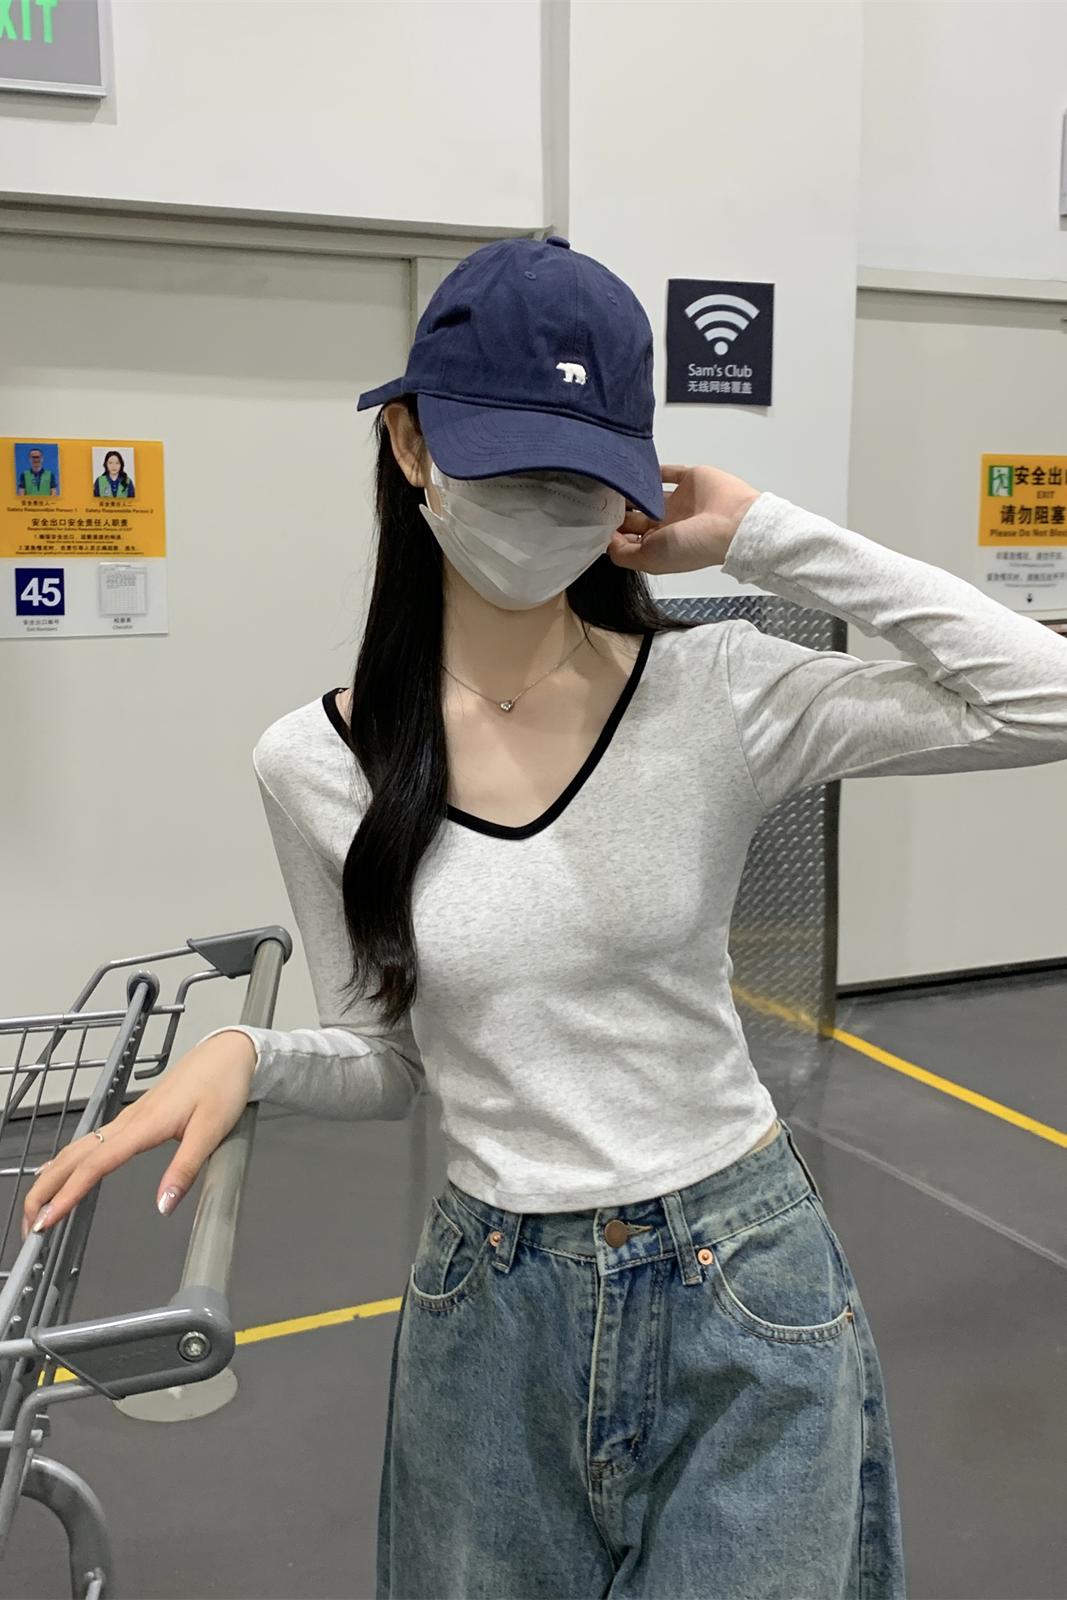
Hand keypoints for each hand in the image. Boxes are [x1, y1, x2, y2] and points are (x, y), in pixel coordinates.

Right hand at [21, 1030, 257, 1239]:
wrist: (229, 1051)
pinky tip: (62, 1170)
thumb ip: (186, 1169)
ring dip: (53, 1177)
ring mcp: (129, 1117)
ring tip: (39, 1207)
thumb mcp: (211, 1131)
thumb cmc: (222, 1085)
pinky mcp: (135, 1117)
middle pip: (73, 1157)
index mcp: (144, 1125)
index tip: (47, 1221)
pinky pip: (90, 1140)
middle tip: (31, 1226)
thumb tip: (164, 1205)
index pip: (94, 1165)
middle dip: (45, 1191)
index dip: (66, 1195)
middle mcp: (129, 1120)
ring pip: (78, 1148)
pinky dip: (68, 1161)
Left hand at [607, 464, 761, 574]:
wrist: (733, 524)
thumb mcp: (651, 559)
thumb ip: (624, 553)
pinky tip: (636, 467)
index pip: (630, 538)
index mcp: (660, 545)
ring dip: (631, 489)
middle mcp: (668, 524)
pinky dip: (653, 470)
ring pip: (648, 494)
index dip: (612, 531)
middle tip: (594, 497)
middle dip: (617, 510)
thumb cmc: (693, 546)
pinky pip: (668, 472)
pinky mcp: (690, 480)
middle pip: (636, 516)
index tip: (593, 520)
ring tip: (609, 481)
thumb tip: (606, 540)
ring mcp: (680, 502)